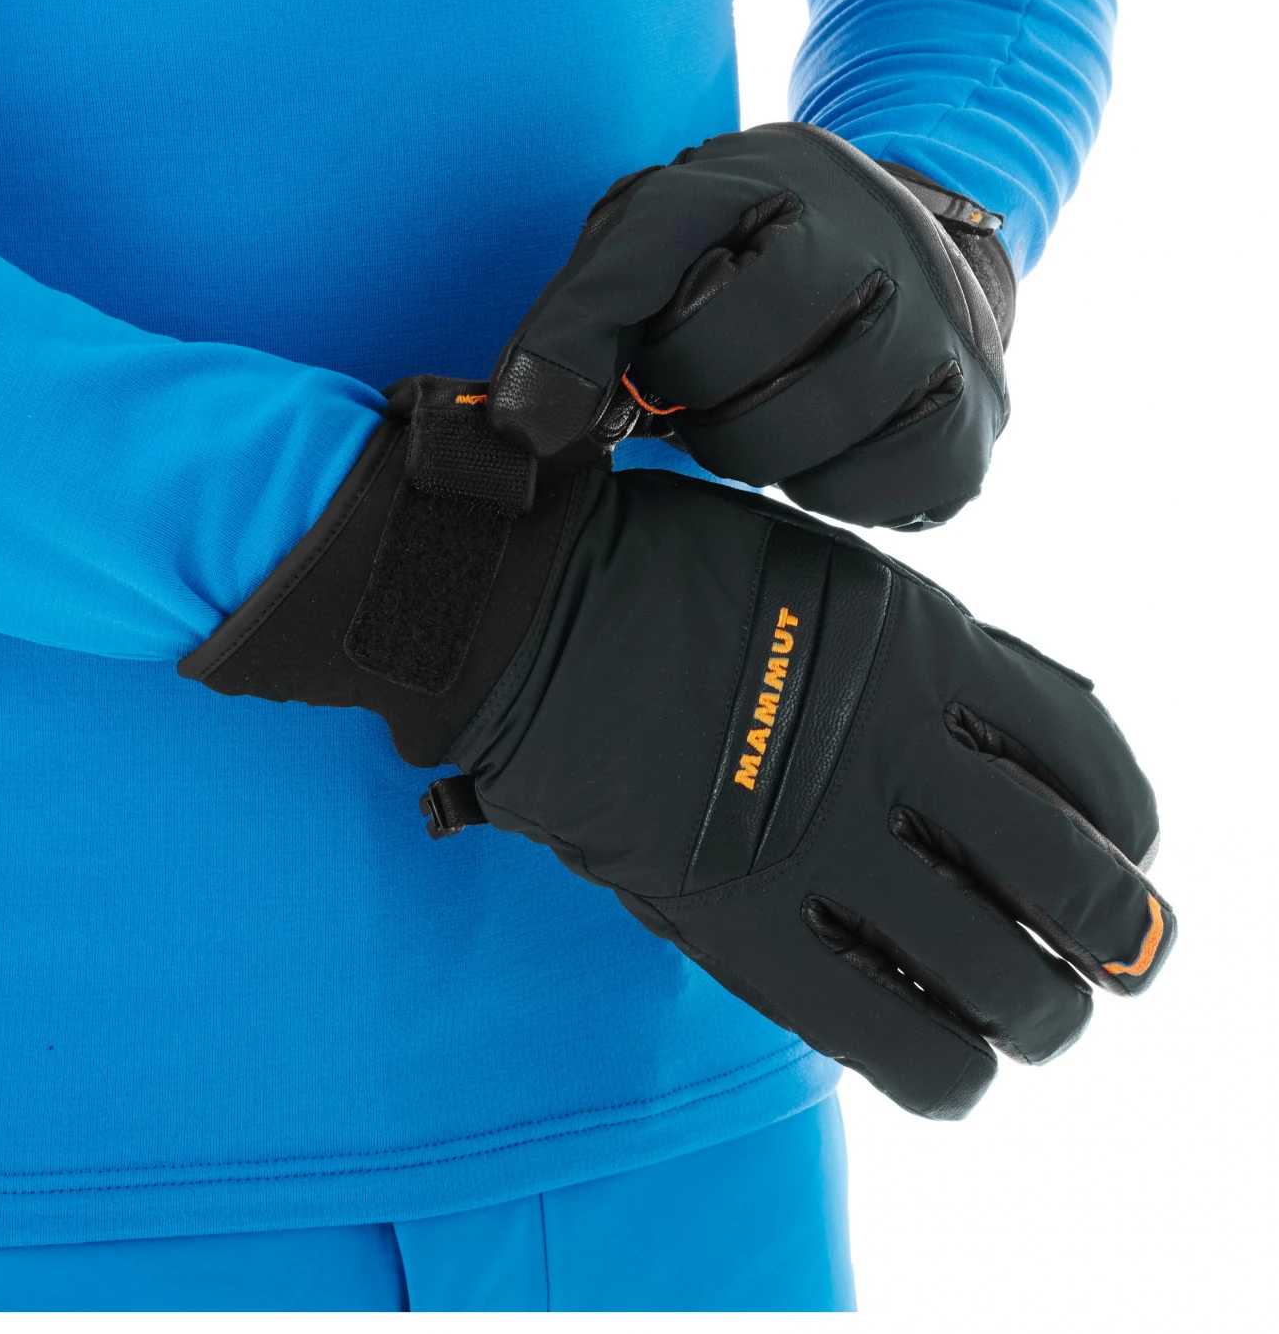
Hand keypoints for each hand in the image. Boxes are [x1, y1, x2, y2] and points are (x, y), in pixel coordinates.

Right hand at [182, 379, 1171, 1118]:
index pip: (1088, 757)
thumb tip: (1025, 733)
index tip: (1122, 849)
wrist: (515, 611)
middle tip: (1105, 958)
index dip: (1127, 821)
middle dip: (1117, 940)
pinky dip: (941, 1070)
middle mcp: (889, 750)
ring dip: (1040, 1015)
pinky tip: (941, 1060)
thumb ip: (930, 649)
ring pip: (1002, 984)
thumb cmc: (659, 576)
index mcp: (917, 645)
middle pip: (1073, 884)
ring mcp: (815, 843)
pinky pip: (884, 1038)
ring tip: (1024, 1016)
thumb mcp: (822, 572)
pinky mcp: (739, 926)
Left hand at [489, 123, 1015, 528]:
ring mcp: (940, 328)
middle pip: (725, 374)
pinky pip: (872, 493)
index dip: (615, 344)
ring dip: (755, 453)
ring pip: (795, 442)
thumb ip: (582, 314)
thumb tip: (524, 431)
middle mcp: (875, 241)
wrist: (912, 249)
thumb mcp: (658, 242)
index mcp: (780, 180)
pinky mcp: (974, 413)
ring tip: (765, 413)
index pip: (653, 268)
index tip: (607, 386)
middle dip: (695, 403)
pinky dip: (826, 489)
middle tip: (712, 391)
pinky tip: (824, 448)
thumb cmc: (758, 256)